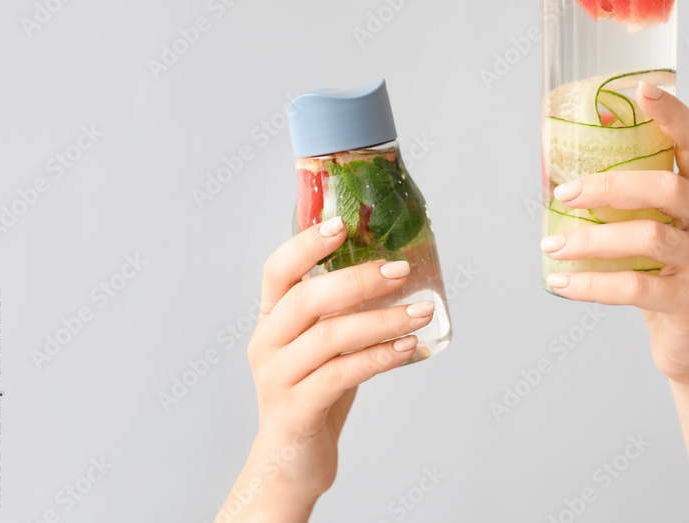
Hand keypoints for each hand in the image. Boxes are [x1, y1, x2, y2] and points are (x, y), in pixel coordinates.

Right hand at [216, 216, 434, 521]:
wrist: (290, 463)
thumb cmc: (315, 393)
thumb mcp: (324, 345)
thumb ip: (343, 311)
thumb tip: (396, 270)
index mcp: (270, 320)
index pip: (277, 271)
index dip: (305, 245)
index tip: (341, 224)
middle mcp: (266, 344)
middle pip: (307, 299)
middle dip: (358, 280)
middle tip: (402, 271)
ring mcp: (277, 378)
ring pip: (330, 337)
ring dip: (383, 320)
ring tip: (423, 312)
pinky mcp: (296, 410)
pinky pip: (342, 375)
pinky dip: (380, 357)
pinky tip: (409, 347)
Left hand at [541, 82, 688, 384]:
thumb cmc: (666, 280)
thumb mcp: (654, 235)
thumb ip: (628, 207)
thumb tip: (559, 176)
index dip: (674, 114)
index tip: (643, 88)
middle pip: (667, 188)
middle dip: (608, 185)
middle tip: (563, 194)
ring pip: (650, 238)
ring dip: (590, 240)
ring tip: (550, 245)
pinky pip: (637, 288)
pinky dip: (592, 284)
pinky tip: (561, 283)